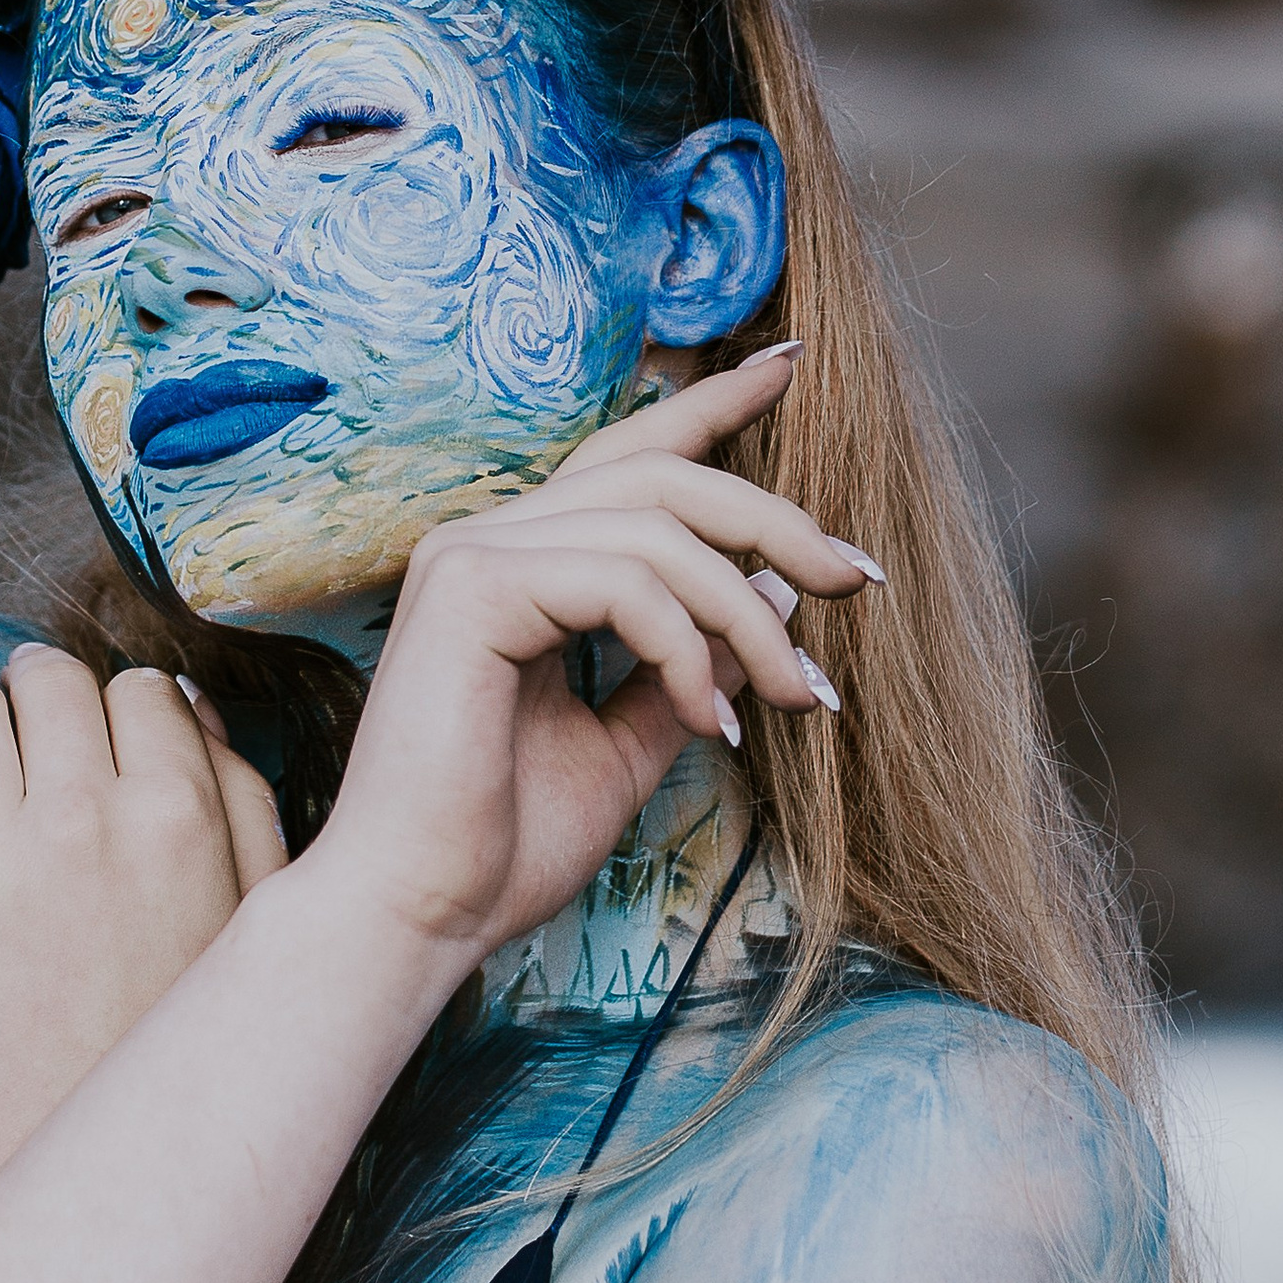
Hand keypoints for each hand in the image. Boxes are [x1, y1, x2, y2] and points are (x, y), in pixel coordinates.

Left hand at [0, 651, 287, 1195]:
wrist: (85, 1174)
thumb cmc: (174, 1047)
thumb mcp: (254, 922)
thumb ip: (242, 800)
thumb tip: (185, 703)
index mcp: (182, 817)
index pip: (140, 688)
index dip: (119, 709)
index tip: (101, 740)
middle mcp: (87, 819)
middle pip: (48, 677)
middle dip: (36, 692)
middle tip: (25, 728)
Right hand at [312, 347, 875, 964]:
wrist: (423, 916)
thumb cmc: (504, 846)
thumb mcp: (630, 744)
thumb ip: (693, 663)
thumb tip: (782, 595)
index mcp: (520, 567)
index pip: (627, 456)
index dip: (712, 404)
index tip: (789, 366)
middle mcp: (488, 541)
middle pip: (661, 473)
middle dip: (774, 518)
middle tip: (859, 579)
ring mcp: (472, 556)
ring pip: (657, 528)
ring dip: (750, 613)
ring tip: (796, 697)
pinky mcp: (470, 589)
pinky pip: (623, 581)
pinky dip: (689, 649)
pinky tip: (715, 722)